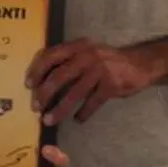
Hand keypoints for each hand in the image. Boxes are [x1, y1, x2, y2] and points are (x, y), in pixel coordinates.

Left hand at [26, 38, 146, 124]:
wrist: (139, 64)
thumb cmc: (106, 60)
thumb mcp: (87, 52)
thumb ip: (68, 59)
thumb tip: (42, 78)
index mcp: (77, 46)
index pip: (51, 56)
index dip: (37, 70)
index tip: (28, 85)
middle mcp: (87, 55)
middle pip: (59, 76)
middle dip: (44, 93)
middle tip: (35, 107)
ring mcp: (100, 70)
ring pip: (74, 93)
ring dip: (59, 109)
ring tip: (48, 120)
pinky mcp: (111, 85)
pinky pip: (92, 102)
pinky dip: (83, 113)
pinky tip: (78, 120)